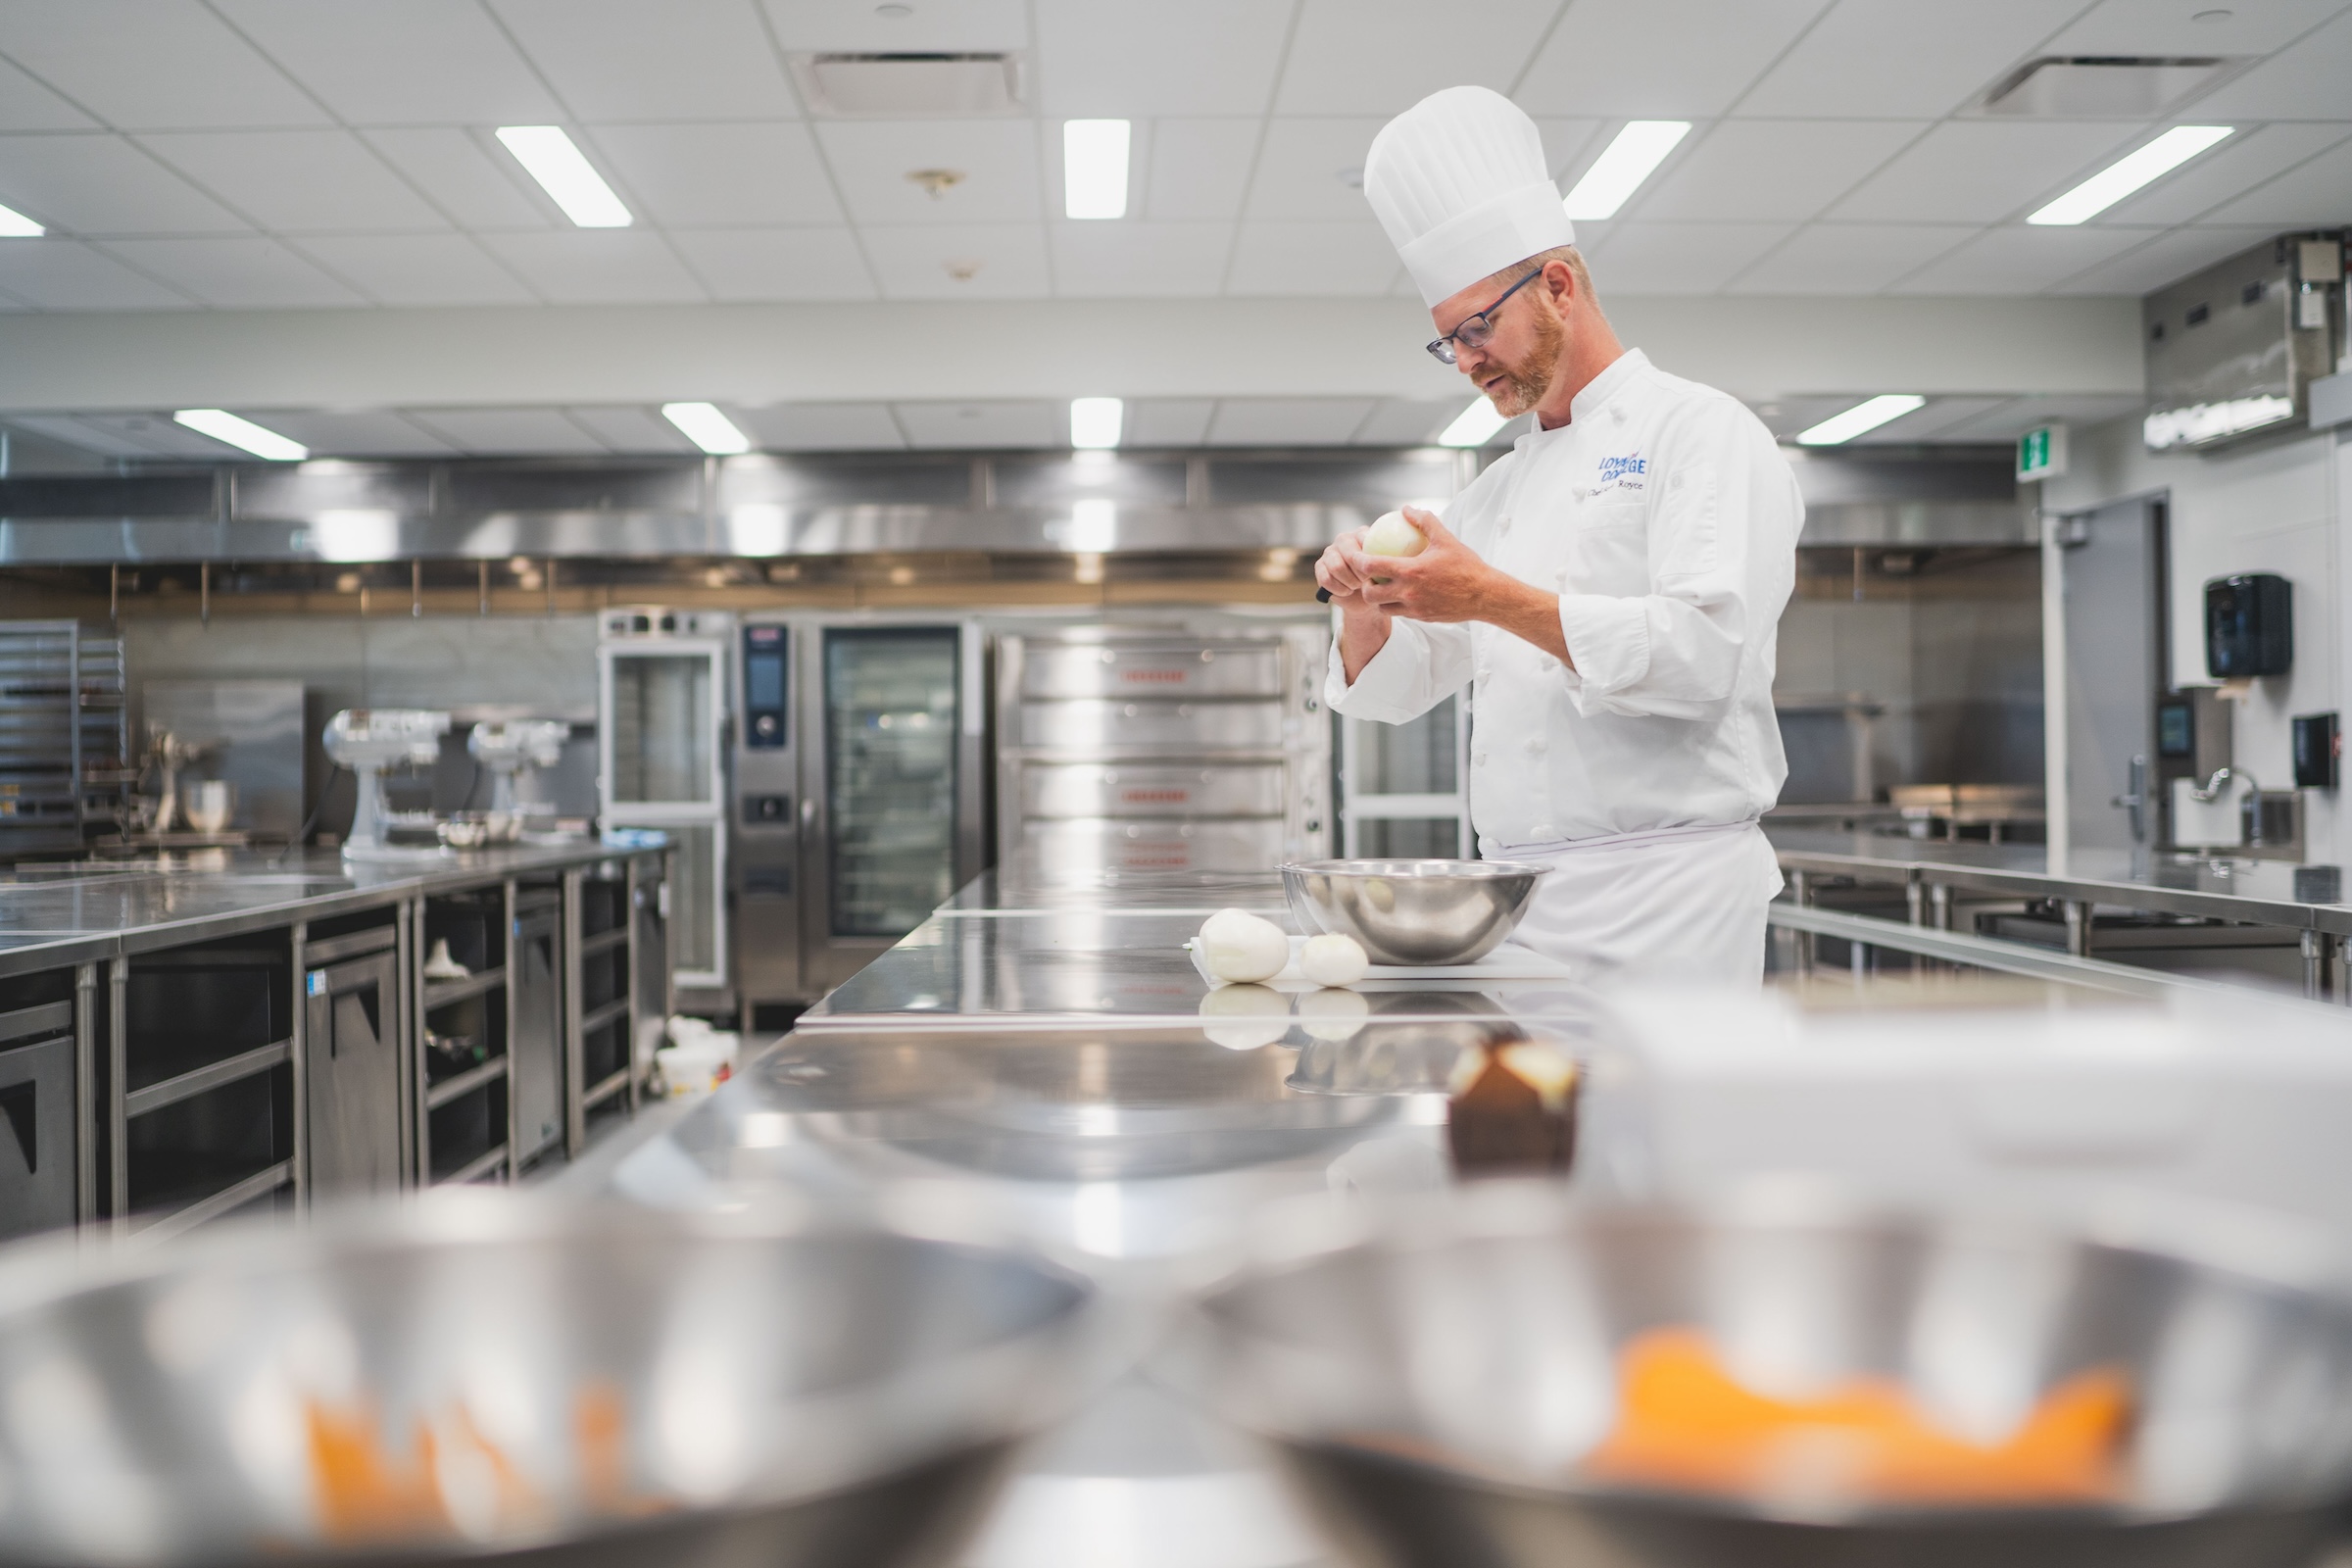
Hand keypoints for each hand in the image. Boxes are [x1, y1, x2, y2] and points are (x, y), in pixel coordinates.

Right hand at [1314, 526, 1389, 617]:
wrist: (1366, 600)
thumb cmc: (1380, 581)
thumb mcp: (1390, 568)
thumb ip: (1392, 557)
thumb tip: (1400, 556)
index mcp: (1362, 534)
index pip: (1365, 541)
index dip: (1371, 561)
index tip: (1377, 573)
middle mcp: (1344, 539)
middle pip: (1350, 554)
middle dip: (1360, 573)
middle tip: (1367, 582)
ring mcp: (1330, 552)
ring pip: (1337, 567)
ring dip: (1349, 582)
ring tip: (1357, 587)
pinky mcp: (1319, 566)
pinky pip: (1326, 579)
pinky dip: (1339, 590)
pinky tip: (1347, 592)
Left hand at [1358, 509, 1498, 623]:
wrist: (1485, 595)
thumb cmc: (1466, 566)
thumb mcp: (1446, 539)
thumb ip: (1424, 521)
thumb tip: (1406, 509)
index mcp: (1410, 571)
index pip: (1372, 567)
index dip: (1358, 561)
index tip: (1356, 555)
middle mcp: (1408, 592)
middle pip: (1370, 594)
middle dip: (1363, 586)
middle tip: (1368, 577)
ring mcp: (1414, 608)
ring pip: (1383, 608)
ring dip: (1378, 599)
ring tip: (1382, 587)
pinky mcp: (1421, 618)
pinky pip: (1400, 613)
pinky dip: (1396, 605)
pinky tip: (1401, 595)